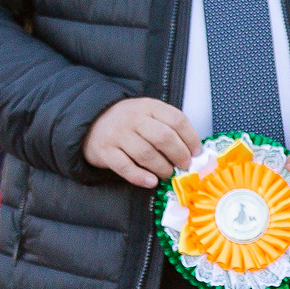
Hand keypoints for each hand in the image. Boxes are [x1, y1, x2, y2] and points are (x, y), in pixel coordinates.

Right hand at [82, 96, 197, 188]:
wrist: (92, 122)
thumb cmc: (129, 123)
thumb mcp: (149, 115)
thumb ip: (168, 128)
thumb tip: (193, 152)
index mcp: (149, 106)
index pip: (177, 120)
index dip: (191, 138)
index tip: (197, 152)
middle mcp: (133, 118)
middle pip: (164, 137)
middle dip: (179, 155)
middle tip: (184, 166)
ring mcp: (117, 134)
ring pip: (146, 154)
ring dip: (162, 168)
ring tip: (167, 173)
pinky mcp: (105, 151)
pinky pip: (125, 167)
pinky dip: (140, 177)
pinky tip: (151, 181)